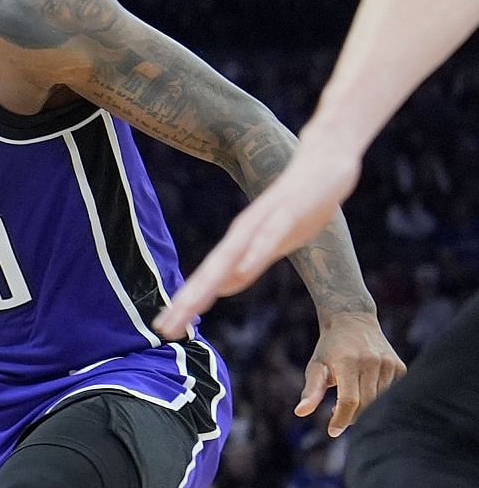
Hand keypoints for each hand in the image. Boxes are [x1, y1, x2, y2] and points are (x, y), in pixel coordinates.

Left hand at [156, 135, 362, 335]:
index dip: (186, 304)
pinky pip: (269, 237)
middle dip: (187, 302)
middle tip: (163, 329)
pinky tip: (242, 272)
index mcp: (239, 243)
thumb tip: (222, 288)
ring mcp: (264, 222)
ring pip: (231, 256)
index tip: (165, 328)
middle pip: (210, 273)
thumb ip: (246, 265)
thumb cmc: (297, 205)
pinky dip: (254, 255)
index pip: (207, 280)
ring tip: (189, 307)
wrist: (324, 159)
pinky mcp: (288, 212)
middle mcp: (243, 233)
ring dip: (210, 283)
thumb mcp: (269, 243)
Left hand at [297, 313, 404, 436]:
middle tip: (338, 417)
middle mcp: (373, 362)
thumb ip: (311, 390)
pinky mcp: (400, 367)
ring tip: (348, 403)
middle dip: (352, 417)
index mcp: (349, 362)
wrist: (354, 322)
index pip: (349, 401)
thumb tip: (300, 412)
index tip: (333, 432)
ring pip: (381, 401)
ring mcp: (389, 364)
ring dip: (365, 409)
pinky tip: (364, 394)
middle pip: (367, 404)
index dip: (341, 420)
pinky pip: (392, 393)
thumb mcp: (316, 366)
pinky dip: (378, 400)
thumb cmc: (330, 348)